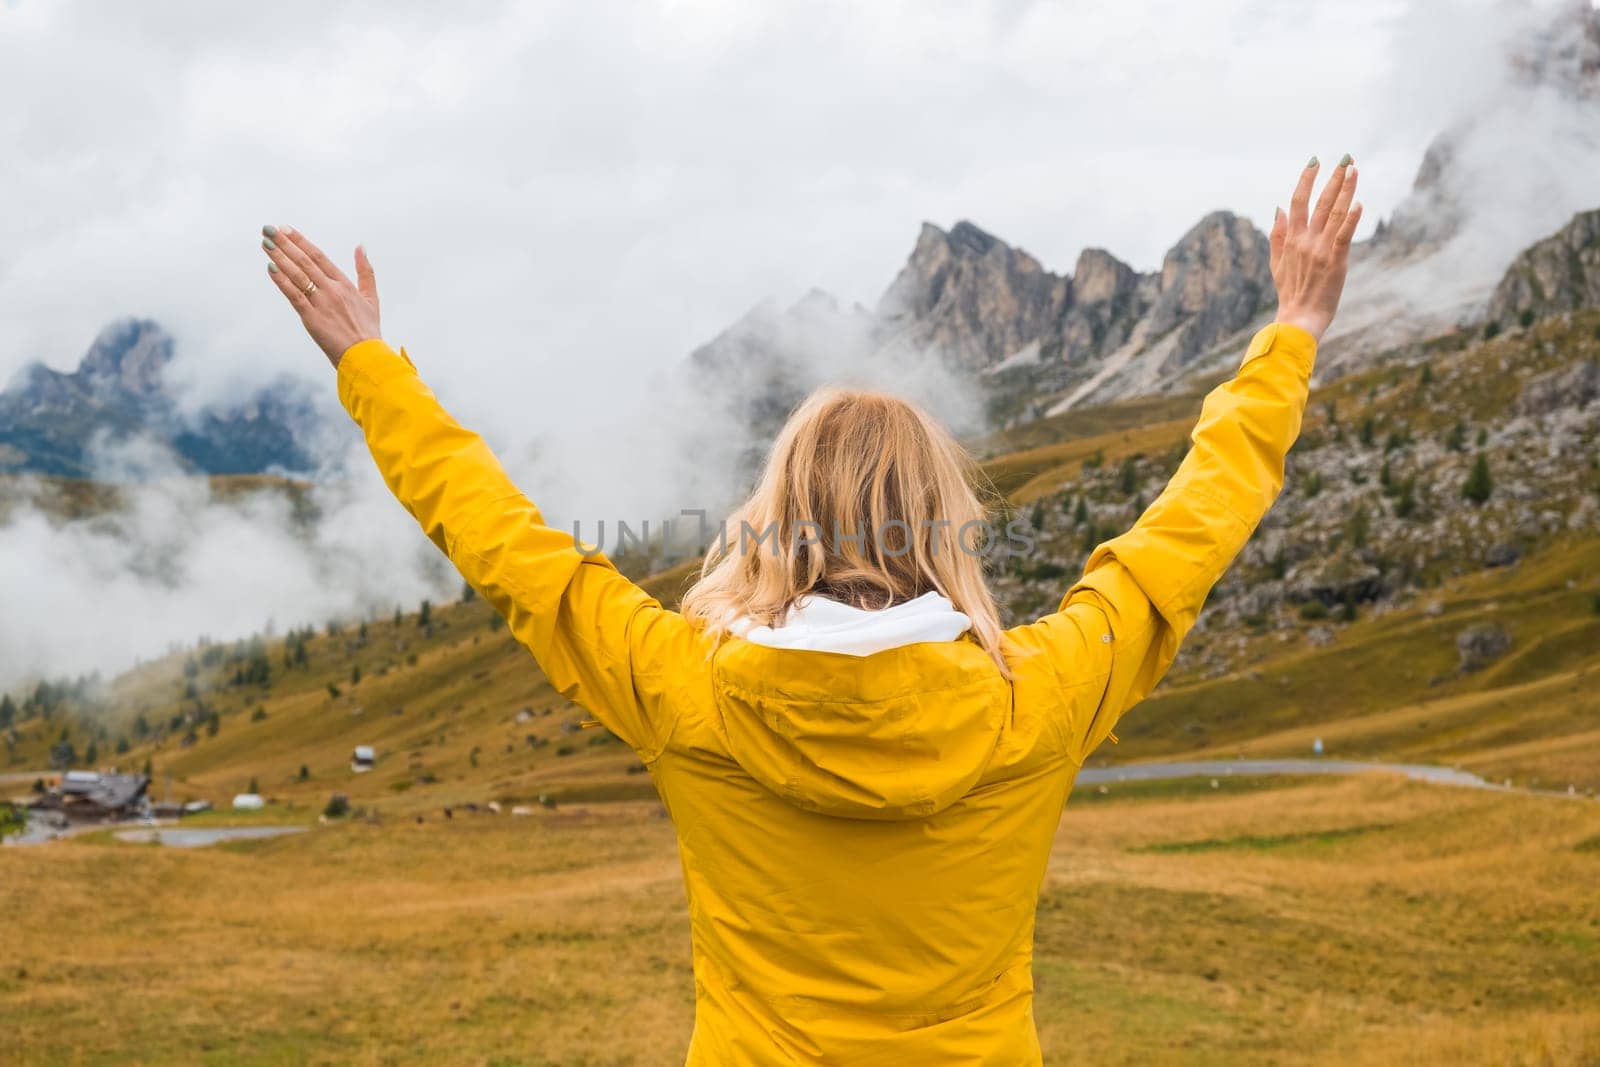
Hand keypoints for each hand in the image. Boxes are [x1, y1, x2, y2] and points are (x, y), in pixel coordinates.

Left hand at [261, 225, 380, 367]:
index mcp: (345, 285)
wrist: (366, 357)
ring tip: (265, 243)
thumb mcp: (371, 298)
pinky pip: (294, 295)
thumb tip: (361, 247)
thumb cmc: (368, 330)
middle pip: (305, 261)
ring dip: (280, 257)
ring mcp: (322, 303)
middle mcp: (333, 290)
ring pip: (297, 275)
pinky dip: (282, 281)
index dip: (301, 241)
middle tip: (269, 229)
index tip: (286, 229)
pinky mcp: (312, 318)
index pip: (319, 257)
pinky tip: (270, 268)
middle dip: (286, 244)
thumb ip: (366, 272)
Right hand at [1269, 156, 1361, 343]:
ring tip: (1354, 169)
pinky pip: (1344, 236)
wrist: (1299, 319)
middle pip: (1320, 201)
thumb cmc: (1290, 294)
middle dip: (1333, 177)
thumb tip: (1278, 208)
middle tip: (1345, 158)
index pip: (1297, 201)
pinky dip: (1352, 219)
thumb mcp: (1276, 264)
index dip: (1306, 179)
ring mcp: (1321, 250)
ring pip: (1335, 213)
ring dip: (1345, 189)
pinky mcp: (1336, 261)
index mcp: (1292, 239)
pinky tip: (1359, 202)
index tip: (1315, 161)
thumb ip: (1277, 235)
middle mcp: (1306, 240)